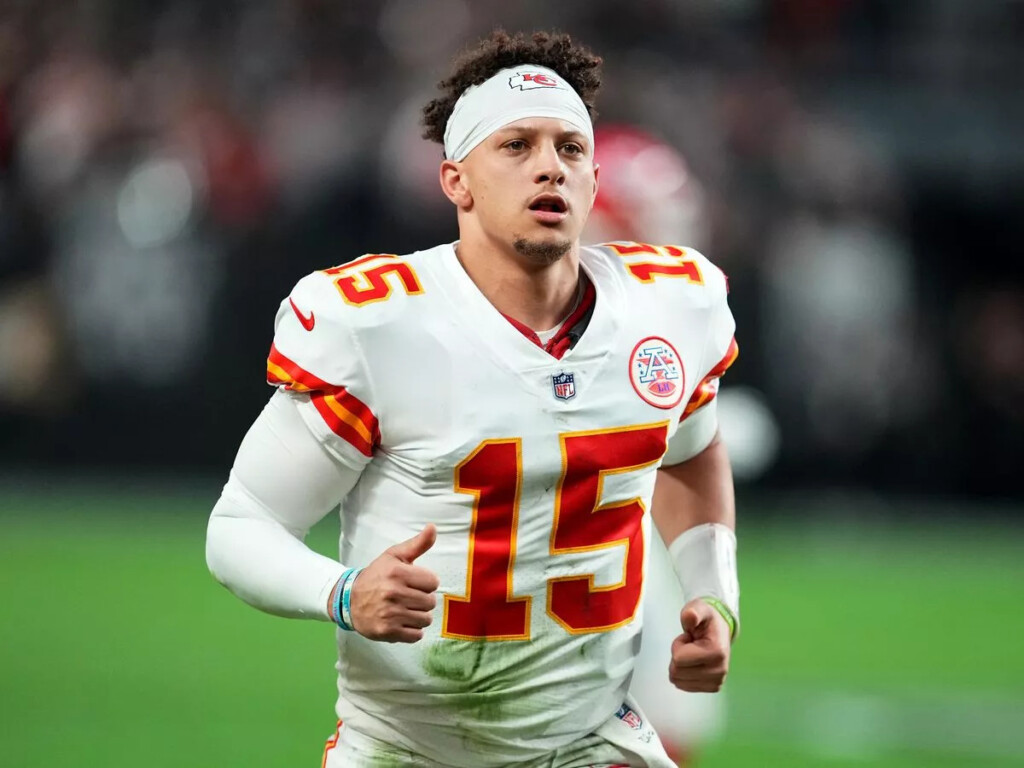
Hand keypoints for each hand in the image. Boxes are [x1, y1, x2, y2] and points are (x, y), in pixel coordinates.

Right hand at [349, 524, 439, 642]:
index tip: (414, 583)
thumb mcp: (394, 556)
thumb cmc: (376, 576)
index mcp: (397, 573)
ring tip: (405, 609)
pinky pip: (416, 635)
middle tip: (408, 597)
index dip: (425, 582)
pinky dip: (412, 631)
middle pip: (430, 602)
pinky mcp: (387, 631)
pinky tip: (401, 622)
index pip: (433, 582)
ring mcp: (390, 614)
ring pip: (425, 619)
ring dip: (418, 616)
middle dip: (422, 600)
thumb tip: (433, 528)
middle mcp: (393, 593)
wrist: (349, 600)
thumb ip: (417, 544)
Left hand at [668, 598, 730, 691]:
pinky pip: (684, 686)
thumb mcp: (698, 608)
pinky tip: (695, 663)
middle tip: (690, 645)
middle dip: (678, 656)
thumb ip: (692, 612)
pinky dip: (685, 675)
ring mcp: (717, 682)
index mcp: (717, 652)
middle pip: (677, 672)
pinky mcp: (713, 688)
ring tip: (693, 653)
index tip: (689, 638)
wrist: (720, 631)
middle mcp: (719, 671)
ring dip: (681, 665)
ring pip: (679, 681)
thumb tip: (690, 616)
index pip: (678, 659)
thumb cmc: (706, 620)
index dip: (678, 645)